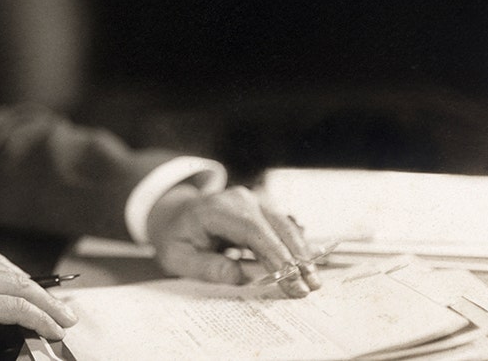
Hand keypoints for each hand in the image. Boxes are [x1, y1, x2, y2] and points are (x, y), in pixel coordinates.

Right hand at [0, 250, 77, 360]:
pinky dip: (40, 319)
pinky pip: (17, 308)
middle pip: (10, 272)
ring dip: (47, 306)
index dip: (23, 280)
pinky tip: (52, 330)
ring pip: (19, 287)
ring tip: (64, 322)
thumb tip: (12, 307)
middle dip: (40, 292)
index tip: (42, 297)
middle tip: (62, 310)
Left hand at [146, 183, 323, 297]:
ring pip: (285, 225)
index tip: (291, 281)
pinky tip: (305, 267)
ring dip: (301, 253)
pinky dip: (295, 247)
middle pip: (276, 226)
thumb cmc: (176, 239)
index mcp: (216, 209)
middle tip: (310, 287)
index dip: (275, 256)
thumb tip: (243, 277)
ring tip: (312, 281)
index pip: (253, 231)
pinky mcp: (262, 209)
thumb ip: (208, 268)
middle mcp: (240, 199)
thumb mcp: (179, 258)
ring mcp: (253, 200)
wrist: (175, 216)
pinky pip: (283, 227)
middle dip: (296, 257)